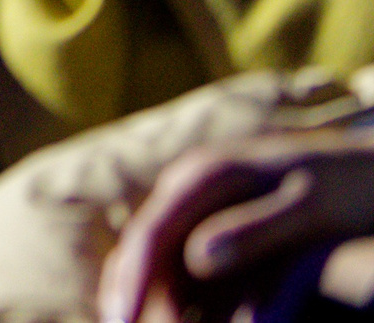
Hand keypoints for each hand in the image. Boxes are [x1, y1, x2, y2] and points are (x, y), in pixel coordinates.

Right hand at [101, 129, 373, 322]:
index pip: (152, 233)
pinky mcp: (210, 222)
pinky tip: (172, 319)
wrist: (365, 170)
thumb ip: (254, 230)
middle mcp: (189, 187)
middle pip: (141, 246)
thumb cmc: (347, 189)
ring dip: (141, 294)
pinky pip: (175, 262)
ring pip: (152, 255)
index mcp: (205, 175)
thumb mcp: (309, 209)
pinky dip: (165, 293)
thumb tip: (196, 259)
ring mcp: (197, 204)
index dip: (134, 281)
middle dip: (127, 294)